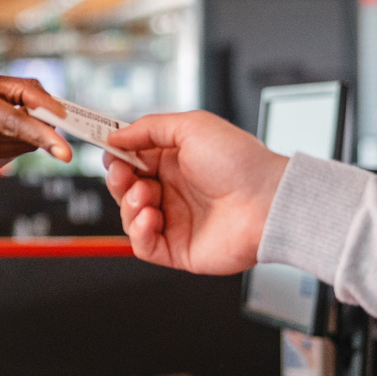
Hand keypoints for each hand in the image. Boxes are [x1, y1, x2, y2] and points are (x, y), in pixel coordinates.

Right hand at [0, 74, 72, 184]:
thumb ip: (13, 88)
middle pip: (22, 135)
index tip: (66, 148)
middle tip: (56, 120)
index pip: (12, 121)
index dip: (43, 133)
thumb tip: (51, 106)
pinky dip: (7, 145)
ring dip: (25, 135)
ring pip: (19, 148)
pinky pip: (5, 158)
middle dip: (43, 128)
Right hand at [101, 110, 287, 273]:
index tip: (108, 150)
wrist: (267, 202)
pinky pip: (143, 245)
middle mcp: (174, 191)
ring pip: (130, 217)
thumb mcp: (191, 126)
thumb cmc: (240, 162)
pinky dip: (139, 232)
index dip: (118, 157)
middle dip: (119, 181)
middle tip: (125, 175)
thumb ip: (148, 128)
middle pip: (126, 189)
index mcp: (175, 162)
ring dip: (129, 206)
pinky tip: (150, 218)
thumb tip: (115, 135)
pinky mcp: (178, 249)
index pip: (133, 161)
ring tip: (147, 197)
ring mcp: (176, 221)